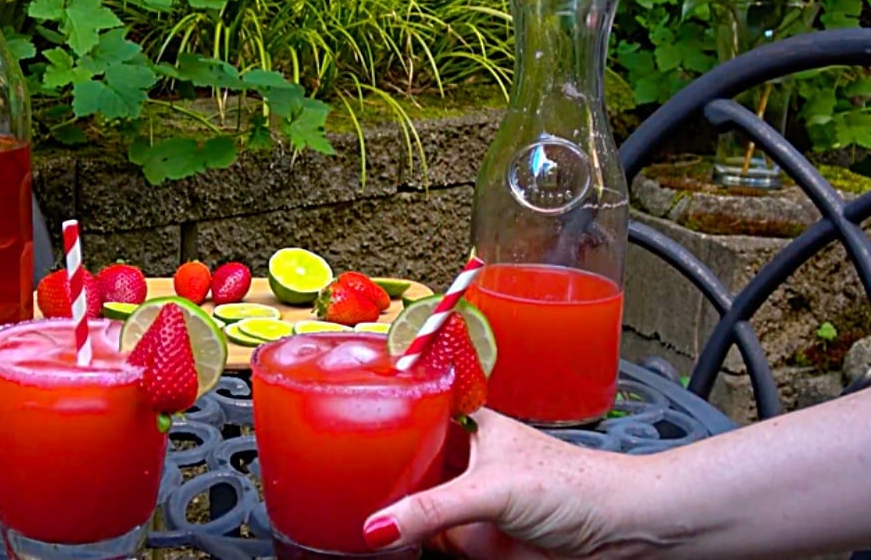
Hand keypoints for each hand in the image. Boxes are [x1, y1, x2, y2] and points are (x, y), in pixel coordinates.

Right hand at [362, 409, 650, 558]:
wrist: (621, 536)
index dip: (384, 410)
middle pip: (406, 461)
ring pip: (412, 503)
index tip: (344, 412)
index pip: (416, 411)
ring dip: (386, 508)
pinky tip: (379, 541)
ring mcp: (467, 503)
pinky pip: (426, 542)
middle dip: (376, 467)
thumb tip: (379, 527)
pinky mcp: (472, 543)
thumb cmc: (580, 487)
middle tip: (332, 471)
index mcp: (470, 426)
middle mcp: (465, 462)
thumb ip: (433, 510)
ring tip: (342, 505)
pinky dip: (403, 543)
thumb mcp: (494, 489)